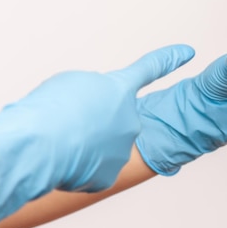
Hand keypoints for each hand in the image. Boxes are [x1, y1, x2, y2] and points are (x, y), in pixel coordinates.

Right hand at [0, 45, 193, 227]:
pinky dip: (76, 167)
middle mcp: (130, 119)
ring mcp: (123, 150)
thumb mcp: (72, 83)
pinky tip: (63, 161)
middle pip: (112, 119)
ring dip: (82, 144)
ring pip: (100, 146)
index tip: (188, 52)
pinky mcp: (110, 175)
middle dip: (93, 122)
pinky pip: (92, 169)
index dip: (169, 59)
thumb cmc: (50, 108)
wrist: (38, 145)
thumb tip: (99, 114)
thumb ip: (94, 94)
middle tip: (66, 124)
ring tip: (60, 142)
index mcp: (120, 89)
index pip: (149, 69)